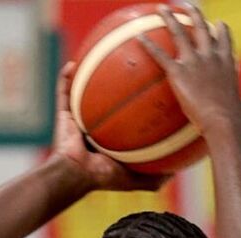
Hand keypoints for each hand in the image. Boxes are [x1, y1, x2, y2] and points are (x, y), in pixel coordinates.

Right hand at [52, 61, 170, 191]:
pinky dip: (65, 78)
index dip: (137, 101)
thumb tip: (178, 171)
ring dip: (88, 72)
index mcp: (110, 137)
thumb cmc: (104, 178)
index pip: (125, 116)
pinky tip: (72, 64)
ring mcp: (77, 118)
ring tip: (96, 55)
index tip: (150, 85)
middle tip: (128, 63)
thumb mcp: (136, 179)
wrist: (75, 176)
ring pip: (83, 90)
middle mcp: (94, 125)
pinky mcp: (63, 114)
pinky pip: (63, 92)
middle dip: (115, 80)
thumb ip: (156, 178)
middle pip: (106, 97)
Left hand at [138, 3, 240, 136]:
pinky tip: (139, 37)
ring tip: (162, 9)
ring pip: (180, 33)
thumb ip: (239, 104)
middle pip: (202, 29)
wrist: (223, 119)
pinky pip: (160, 55)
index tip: (218, 23)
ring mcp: (194, 61)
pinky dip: (148, 46)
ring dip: (170, 19)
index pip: (224, 39)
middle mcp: (211, 56)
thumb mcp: (238, 106)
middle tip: (190, 7)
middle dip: (195, 15)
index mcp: (226, 62)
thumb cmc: (232, 118)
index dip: (221, 30)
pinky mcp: (178, 72)